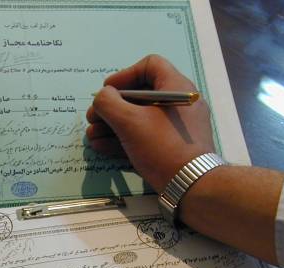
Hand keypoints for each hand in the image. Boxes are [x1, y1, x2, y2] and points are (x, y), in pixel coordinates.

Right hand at [86, 54, 214, 191]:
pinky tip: (102, 147)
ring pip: (139, 119)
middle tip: (92, 118)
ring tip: (91, 136)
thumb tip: (102, 97)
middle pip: (139, 95)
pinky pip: (144, 136)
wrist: (191, 186)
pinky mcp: (171, 148)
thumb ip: (108, 103)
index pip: (150, 66)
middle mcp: (178, 104)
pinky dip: (123, 139)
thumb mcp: (129, 121)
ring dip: (112, 126)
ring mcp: (176, 128)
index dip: (124, 75)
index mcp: (176, 87)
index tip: (107, 91)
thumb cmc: (162, 146)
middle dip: (111, 107)